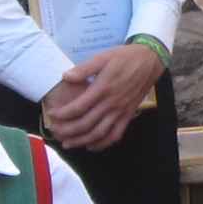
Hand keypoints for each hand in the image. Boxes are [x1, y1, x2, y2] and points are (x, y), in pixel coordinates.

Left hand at [44, 43, 161, 153]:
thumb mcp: (103, 57)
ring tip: (68, 143)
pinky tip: (91, 146)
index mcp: (103, 88)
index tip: (52, 115)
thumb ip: (84, 68)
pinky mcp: (128, 115)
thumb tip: (66, 77)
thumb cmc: (124, 57)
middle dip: (68, 131)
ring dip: (82, 141)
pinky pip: (116, 134)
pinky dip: (103, 144)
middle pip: (86, 124)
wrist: (150, 61)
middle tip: (55, 132)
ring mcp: (121, 111)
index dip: (63, 114)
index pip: (79, 107)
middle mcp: (111, 103)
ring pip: (99, 133)